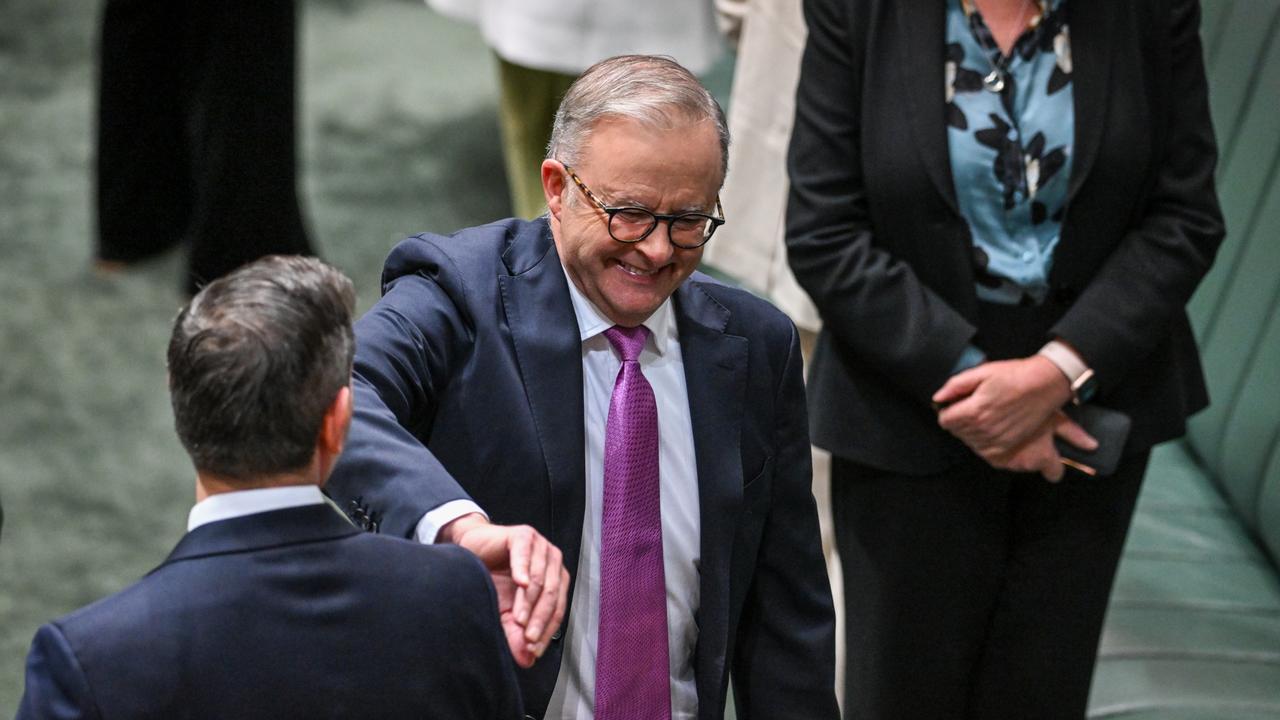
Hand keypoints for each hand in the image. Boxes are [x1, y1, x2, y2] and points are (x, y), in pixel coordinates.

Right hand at [440, 513, 569, 667]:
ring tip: (518, 619)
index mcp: (555, 579)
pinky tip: (519, 584)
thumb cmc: (492, 579)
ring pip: (540, 579)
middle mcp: (552, 562)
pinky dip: (523, 570)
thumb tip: (528, 660)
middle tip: (528, 638)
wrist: (471, 552)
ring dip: (529, 602)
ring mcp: (540, 546)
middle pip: (551, 595)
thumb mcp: (504, 612)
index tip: (534, 649)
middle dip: (540, 619)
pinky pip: (525, 555)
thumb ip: (517, 633)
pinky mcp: (523, 535)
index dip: (547, 630)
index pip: (557, 608)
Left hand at [933, 356, 1072, 456]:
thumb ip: (955, 385)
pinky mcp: (1007, 445)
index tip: (954, 404)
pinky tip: (988, 427)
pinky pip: (984, 450)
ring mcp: (997, 439)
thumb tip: (938, 398)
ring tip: (982, 415)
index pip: (945, 420)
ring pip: (968, 441)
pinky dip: (982, 441)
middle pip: (956, 431)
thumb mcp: (982, 372)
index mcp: (975, 410)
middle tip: (971, 406)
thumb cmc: (1015, 376)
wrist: (1045, 385)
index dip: (947, 411)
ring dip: (969, 430)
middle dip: (958, 419)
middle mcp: (984, 429)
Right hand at [981, 410, 1097, 480]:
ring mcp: (1001, 460)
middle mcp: (1021, 463)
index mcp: (1041, 457)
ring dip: (1012, 449)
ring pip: (1011, 459)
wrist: (995, 398)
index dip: (1054, 465)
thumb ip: (1072, 434)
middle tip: (1029, 432)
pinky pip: (993, 453)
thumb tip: (1092, 446)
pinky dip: (995, 444)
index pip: (1054, 473)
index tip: (1053, 458)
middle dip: (1030, 453)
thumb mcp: (1054, 416)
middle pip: (1031, 465)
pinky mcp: (985, 453)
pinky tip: (996, 428)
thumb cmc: (1030, 405)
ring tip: (1012, 428)